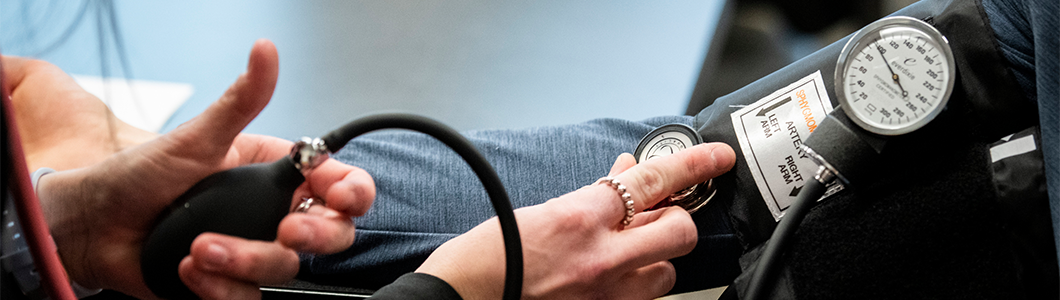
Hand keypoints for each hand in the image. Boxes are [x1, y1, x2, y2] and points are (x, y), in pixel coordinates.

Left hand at [27, 40, 374, 298]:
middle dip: (314, 235)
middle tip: (286, 230)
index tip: (338, 196)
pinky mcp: (230, 284)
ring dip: (244, 259)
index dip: (352, 194)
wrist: (93, 227)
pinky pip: (248, 298)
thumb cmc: (140, 175)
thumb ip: (241, 100)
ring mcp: (254, 251)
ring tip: (200, 247)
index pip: (340, 185)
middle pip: (332, 234)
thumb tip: (265, 53)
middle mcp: (272, 214)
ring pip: (286, 270)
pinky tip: (189, 267)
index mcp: (277, 174)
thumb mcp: (197, 136)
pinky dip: (217, 287)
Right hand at [417, 142, 735, 299]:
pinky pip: (640, 298)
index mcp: (580, 218)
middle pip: (679, 232)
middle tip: (655, 216)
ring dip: (654, 258)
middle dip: (675, 219)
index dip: (693, 164)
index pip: (654, 181)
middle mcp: (600, 258)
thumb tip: (626, 173)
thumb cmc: (489, 256)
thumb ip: (591, 195)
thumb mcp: (539, 211)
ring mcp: (604, 295)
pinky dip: (634, 283)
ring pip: (666, 273)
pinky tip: (611, 275)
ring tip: (625, 251)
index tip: (716, 158)